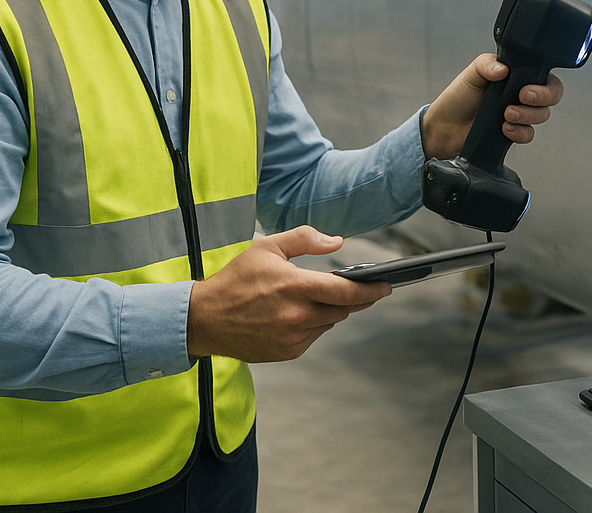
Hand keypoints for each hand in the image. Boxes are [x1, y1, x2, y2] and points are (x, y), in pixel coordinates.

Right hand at [186, 225, 390, 362]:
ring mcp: (292, 338)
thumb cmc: (236, 279)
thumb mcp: (268, 247)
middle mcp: (297, 316)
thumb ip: (305, 239)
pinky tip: (300, 313)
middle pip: (343, 309)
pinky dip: (314, 324)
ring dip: (332, 311)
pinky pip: (313, 336)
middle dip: (355, 298)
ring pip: (330, 323)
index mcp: (295, 287)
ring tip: (320, 296)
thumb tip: (337, 242)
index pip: (346, 292)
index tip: (387, 286)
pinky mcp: (287, 352)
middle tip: (362, 288)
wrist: (205, 319)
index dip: (372, 290)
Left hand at [420, 52, 564, 160]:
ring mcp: (519, 114)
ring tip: (506, 115)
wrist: (444, 128)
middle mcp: (520, 94)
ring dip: (527, 116)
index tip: (526, 87)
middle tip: (522, 98)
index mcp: (515, 75)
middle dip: (541, 98)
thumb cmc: (458, 98)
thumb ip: (487, 64)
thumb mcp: (471, 73)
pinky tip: (505, 129)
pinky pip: (529, 134)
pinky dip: (520, 132)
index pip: (544, 75)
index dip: (544, 82)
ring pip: (542, 115)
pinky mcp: (513, 133)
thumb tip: (503, 69)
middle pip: (551, 95)